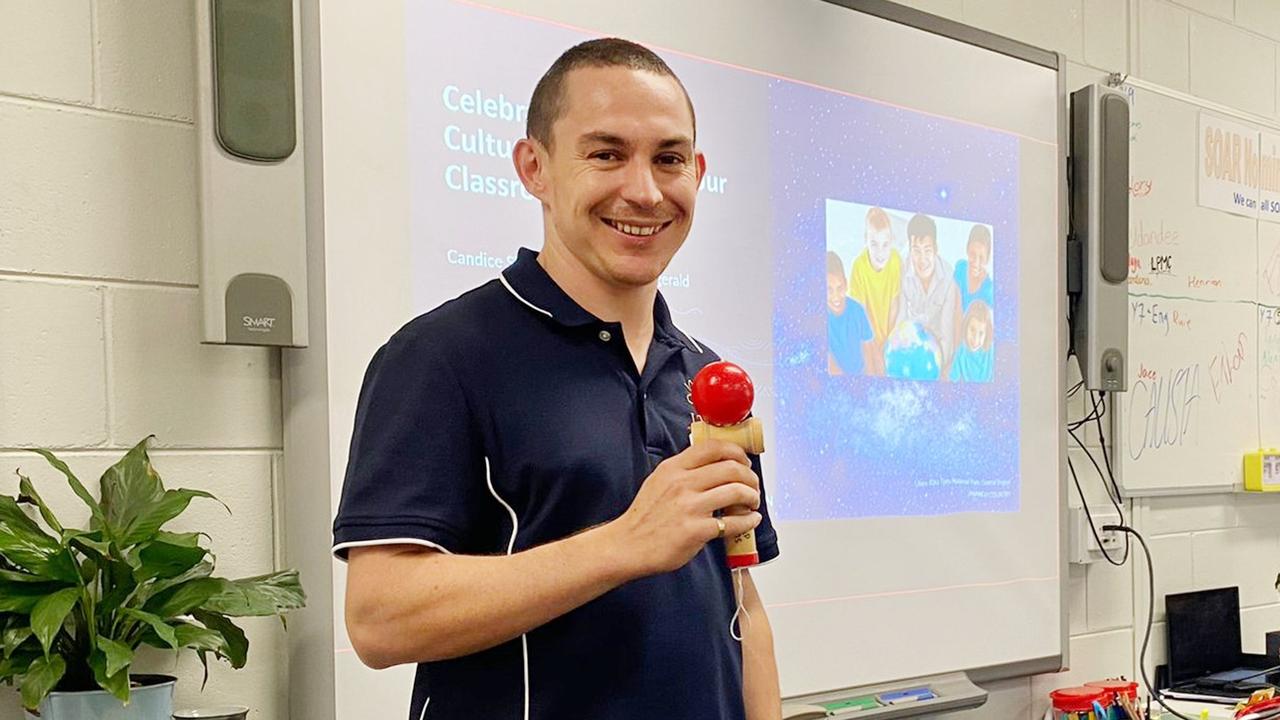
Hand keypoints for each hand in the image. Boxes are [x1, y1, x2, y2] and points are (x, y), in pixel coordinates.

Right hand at [608, 440, 761, 577]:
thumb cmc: (644, 516)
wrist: (628, 545)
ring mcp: (689, 507)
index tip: (744, 461)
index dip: (737, 452)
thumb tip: (715, 464)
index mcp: (674, 467)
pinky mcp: (695, 531)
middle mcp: (682, 483)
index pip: (713, 447)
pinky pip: (733, 522)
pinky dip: (748, 520)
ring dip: (752, 496)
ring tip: (752, 502)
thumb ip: (684, 470)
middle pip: (731, 468)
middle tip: (753, 486)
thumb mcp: (659, 481)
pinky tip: (751, 520)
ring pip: (736, 491)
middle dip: (750, 477)